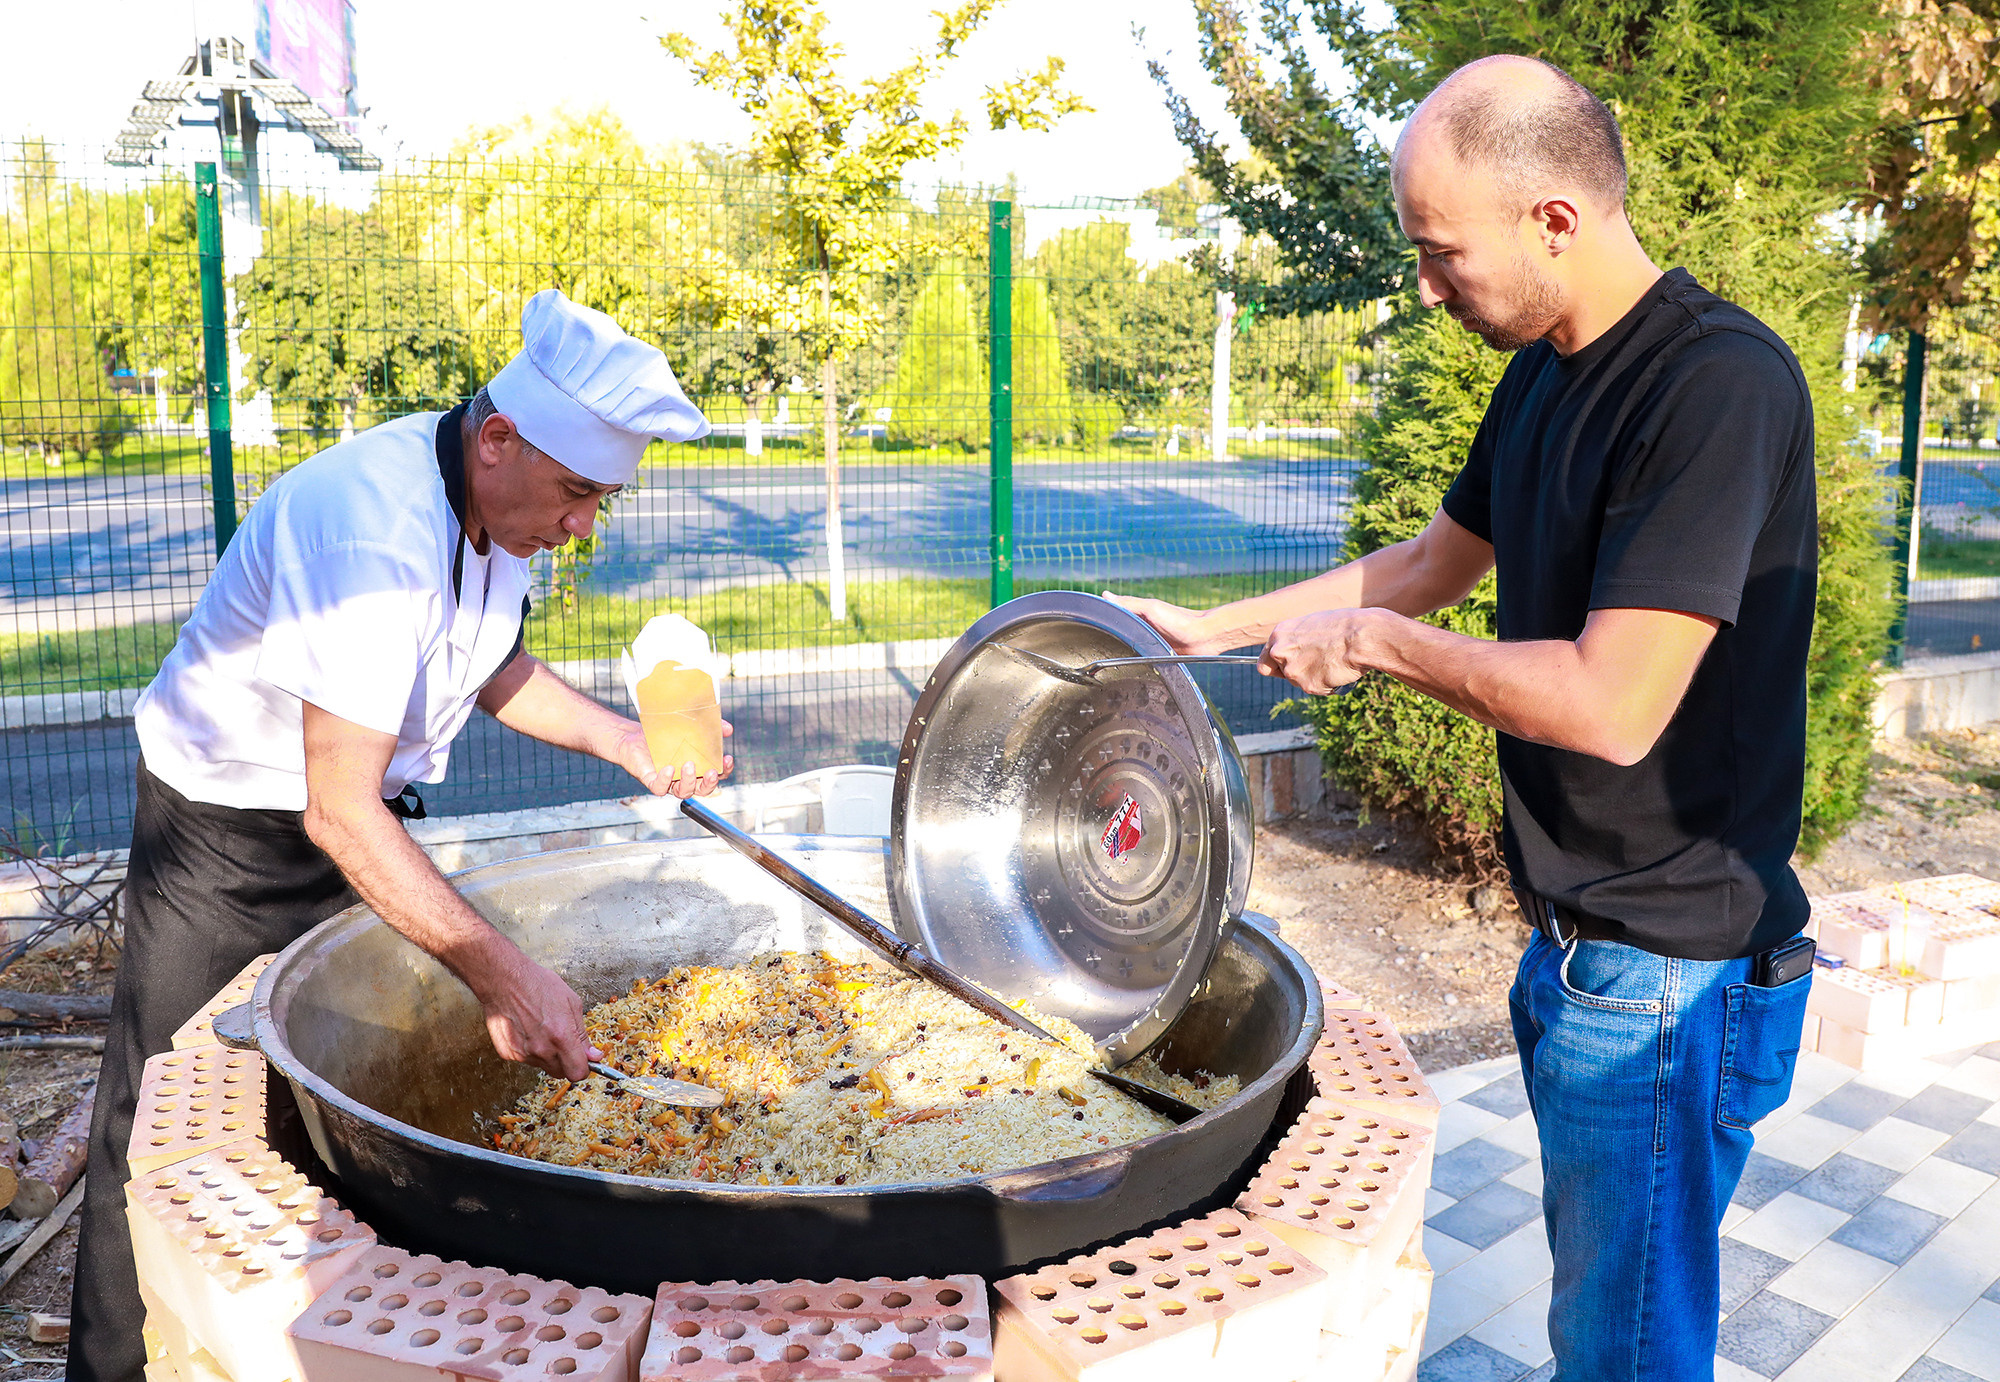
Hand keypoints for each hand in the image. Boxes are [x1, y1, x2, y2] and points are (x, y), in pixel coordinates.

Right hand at [465, 941, 592, 1080]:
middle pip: (561, 1073)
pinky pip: (526, 1059)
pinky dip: (529, 1050)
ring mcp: (523, 1054)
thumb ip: (582, 1035)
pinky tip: (527, 1030)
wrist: (504, 980)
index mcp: (561, 1037)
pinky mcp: (508, 1053)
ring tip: (541, 1029)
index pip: (578, 1073)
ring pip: (543, 1066)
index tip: (583, 1060)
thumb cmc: (538, 985)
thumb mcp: (571, 1003)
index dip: (583, 1067)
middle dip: (566, 1061)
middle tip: (562, 1041)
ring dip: (547, 1055)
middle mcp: (542, 1050)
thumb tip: (594, 1056)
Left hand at [609, 718, 734, 798]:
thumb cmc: (662, 735)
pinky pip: (660, 787)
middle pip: (702, 791)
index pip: (716, 776)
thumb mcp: (689, 728)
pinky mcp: (652, 781)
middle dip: (709, 784)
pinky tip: (669, 769)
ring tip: (689, 765)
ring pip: (683, 792)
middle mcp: (684, 779)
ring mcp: (668, 782)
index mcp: (696, 769)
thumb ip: (709, 729)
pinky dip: (665, 780)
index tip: (727, 758)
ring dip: (689, 782)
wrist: (633, 737)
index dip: (724, 771)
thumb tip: (729, 729)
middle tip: (712, 771)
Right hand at [1101, 591, 1225, 654]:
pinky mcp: (1157, 654)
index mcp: (1139, 613)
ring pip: (1128, 646)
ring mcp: (1150, 641)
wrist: (1203, 638)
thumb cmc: (1181, 620)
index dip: (1102, 618)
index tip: (1086, 623)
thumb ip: (1129, 603)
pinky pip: (1140, 658)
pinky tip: (1128, 664)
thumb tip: (1106, 595)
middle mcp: (1143, 626)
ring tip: (1105, 655)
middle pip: (1119, 632)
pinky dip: (1134, 660)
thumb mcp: (1151, 608)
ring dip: (1120, 650)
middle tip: (1092, 642)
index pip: (1115, 613)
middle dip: (1107, 637)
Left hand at [1261, 609, 1372, 694]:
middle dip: (1294, 673)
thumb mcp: (1313, 625)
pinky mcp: (1308, 686)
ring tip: (1333, 661)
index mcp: (1280, 633)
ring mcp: (1293, 670)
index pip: (1265, 659)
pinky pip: (1317, 689)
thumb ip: (1298, 640)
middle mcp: (1280, 652)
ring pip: (1299, 682)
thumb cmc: (1344, 626)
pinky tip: (1338, 670)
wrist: (1362, 636)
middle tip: (1314, 666)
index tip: (1284, 667)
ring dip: (1314, 677)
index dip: (1275, 665)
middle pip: (1279, 673)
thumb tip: (1298, 650)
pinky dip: (1328, 684)